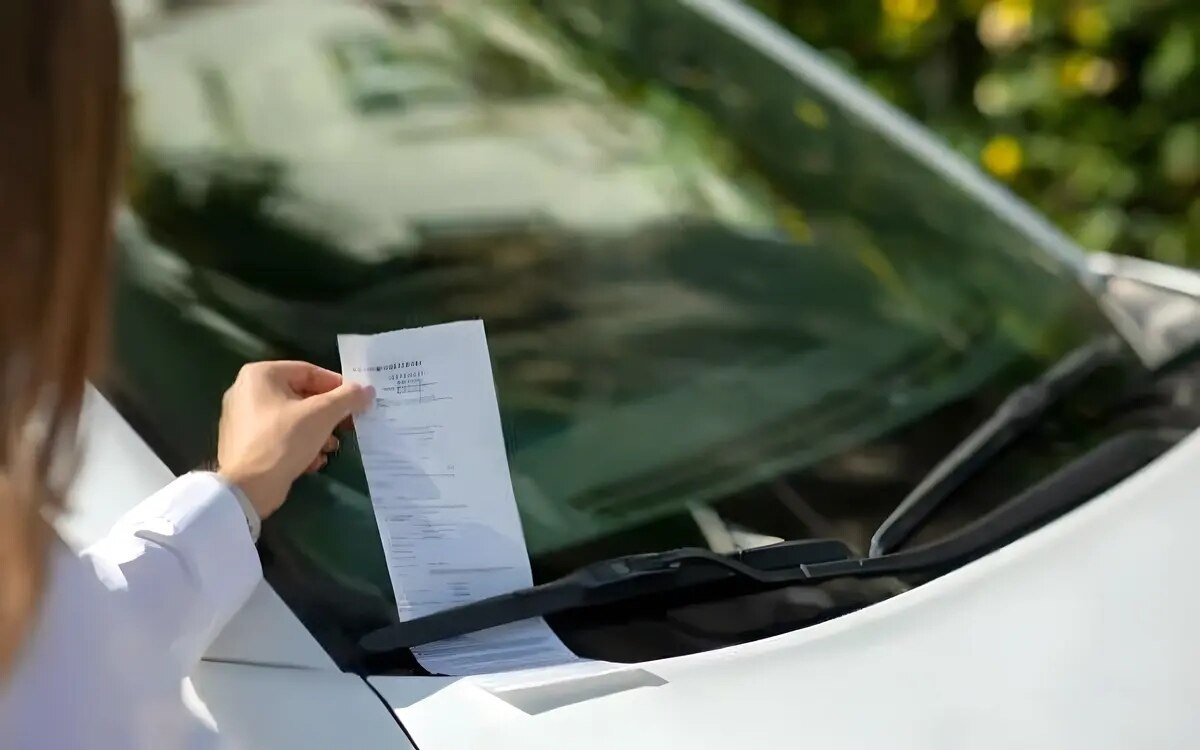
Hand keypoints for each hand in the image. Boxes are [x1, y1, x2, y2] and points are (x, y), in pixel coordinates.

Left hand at [216, 361, 372, 519]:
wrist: (247, 488)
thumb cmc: (284, 440)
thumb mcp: (322, 414)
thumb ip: (347, 398)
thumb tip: (367, 390)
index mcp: (261, 375)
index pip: (309, 372)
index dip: (338, 386)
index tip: (356, 401)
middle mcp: (247, 391)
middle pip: (301, 396)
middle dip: (328, 414)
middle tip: (348, 426)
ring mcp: (243, 419)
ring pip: (292, 418)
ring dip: (318, 432)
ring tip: (331, 447)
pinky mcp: (245, 443)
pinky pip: (279, 436)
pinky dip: (299, 445)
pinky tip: (314, 461)